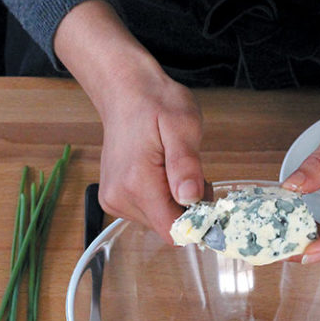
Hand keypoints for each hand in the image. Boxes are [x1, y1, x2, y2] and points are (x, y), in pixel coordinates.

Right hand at [53, 0, 205, 242]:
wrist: (125, 90)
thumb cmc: (156, 102)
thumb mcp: (183, 125)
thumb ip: (186, 164)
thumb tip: (190, 197)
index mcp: (137, 184)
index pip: (173, 230)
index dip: (197, 221)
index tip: (206, 195)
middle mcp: (120, 198)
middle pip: (167, 227)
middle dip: (188, 209)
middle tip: (192, 174)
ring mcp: (113, 200)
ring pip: (158, 221)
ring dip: (175, 203)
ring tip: (175, 169)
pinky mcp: (113, 198)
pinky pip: (147, 212)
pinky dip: (161, 199)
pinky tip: (161, 174)